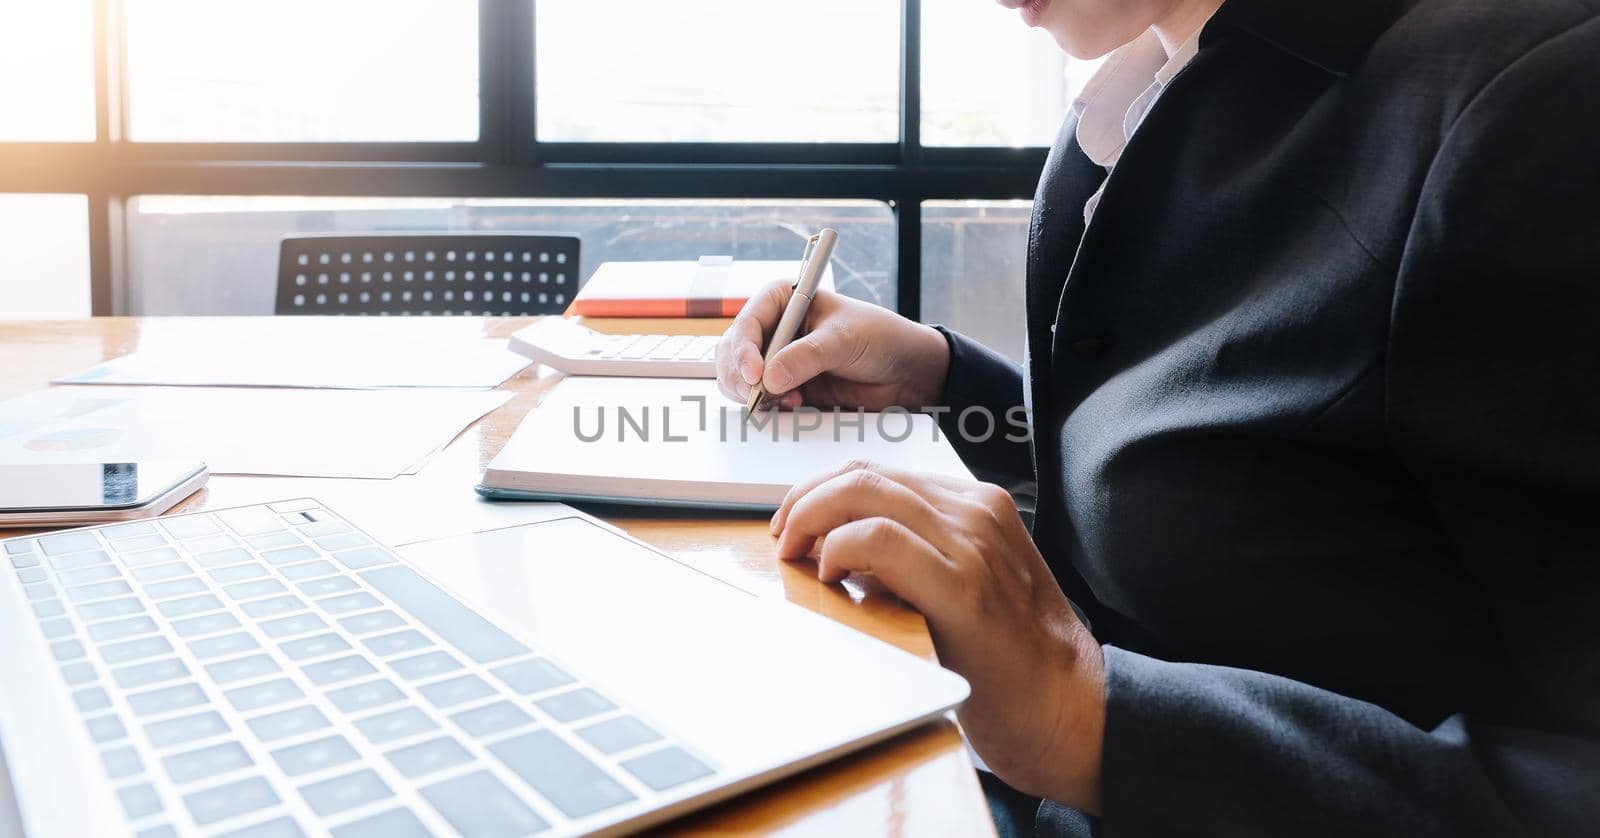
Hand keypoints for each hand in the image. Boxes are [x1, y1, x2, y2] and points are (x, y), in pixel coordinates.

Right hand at [715, 280, 950, 411]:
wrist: (904, 372)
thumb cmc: (879, 338)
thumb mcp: (843, 340)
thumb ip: (806, 357)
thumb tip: (769, 379)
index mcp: (784, 300)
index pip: (748, 321)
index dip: (744, 348)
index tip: (755, 374)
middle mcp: (775, 328)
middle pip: (733, 352)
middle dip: (741, 375)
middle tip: (758, 395)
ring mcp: (778, 359)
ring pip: (740, 378)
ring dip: (754, 393)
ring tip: (787, 400)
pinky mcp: (787, 387)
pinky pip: (761, 399)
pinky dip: (768, 406)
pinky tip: (794, 405)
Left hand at [771, 460, 1106, 812]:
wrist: (1071, 708)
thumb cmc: (1013, 659)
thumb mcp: (962, 586)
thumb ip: (912, 560)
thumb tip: (839, 551)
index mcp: (977, 507)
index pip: (879, 474)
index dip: (822, 494)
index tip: (795, 527)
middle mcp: (975, 512)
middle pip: (864, 474)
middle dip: (806, 501)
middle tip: (782, 539)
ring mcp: (972, 544)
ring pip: (866, 493)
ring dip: (813, 519)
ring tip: (796, 557)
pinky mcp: (963, 586)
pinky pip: (880, 539)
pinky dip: (840, 548)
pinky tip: (832, 576)